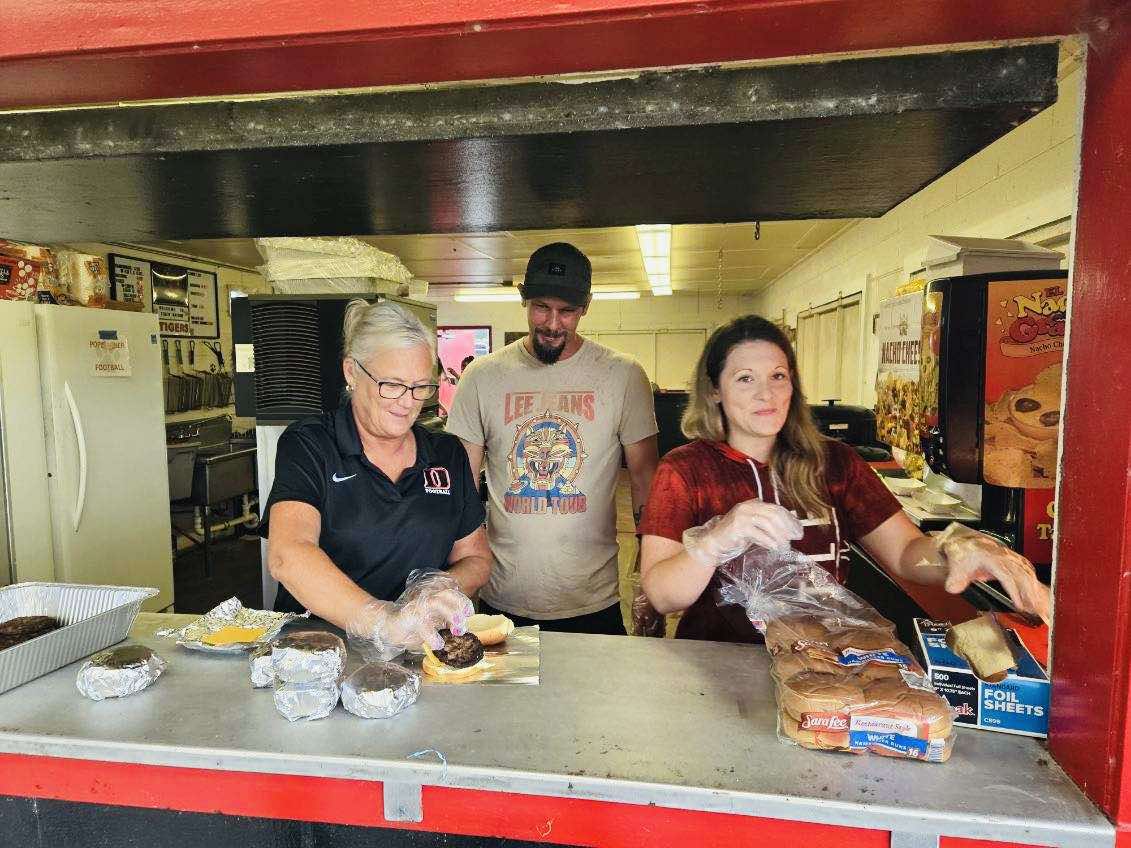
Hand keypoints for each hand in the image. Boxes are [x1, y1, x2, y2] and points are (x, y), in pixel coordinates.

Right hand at [347, 570, 472, 658]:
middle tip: (463, 624)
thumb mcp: (430, 626)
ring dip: (449, 613)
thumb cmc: (410, 627)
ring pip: (435, 602)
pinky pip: (422, 623)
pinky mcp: (408, 616)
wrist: (385, 625)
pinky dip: (432, 634)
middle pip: (446, 594)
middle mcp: (425, 600)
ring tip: (456, 630)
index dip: (462, 602)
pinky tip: (438, 644)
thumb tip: (458, 632)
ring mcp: (417, 607)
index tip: (469, 613)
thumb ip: (443, 627)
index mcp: (432, 601)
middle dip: (458, 606)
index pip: (450, 594)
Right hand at [682, 500, 803, 567]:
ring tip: (785, 546)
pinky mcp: (738, 526)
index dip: (790, 520)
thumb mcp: (755, 528)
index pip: (777, 508)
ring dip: (780, 536)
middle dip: (788, 527)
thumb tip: (790, 529)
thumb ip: (768, 525)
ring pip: (768, 523)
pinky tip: (775, 548)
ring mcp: (742, 515)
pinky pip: (759, 533)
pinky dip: (769, 541)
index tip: (799, 531)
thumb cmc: (736, 537)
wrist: (714, 543)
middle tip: (796, 538)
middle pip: (775, 513)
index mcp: (754, 504)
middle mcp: (748, 506)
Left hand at [936, 524, 1050, 622]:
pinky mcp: (1013, 558)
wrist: (964, 543)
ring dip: (1035, 589)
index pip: (1007, 576)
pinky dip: (1033, 581)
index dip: (1014, 591)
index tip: (1020, 605)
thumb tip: (953, 588)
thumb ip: (955, 580)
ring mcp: (1009, 556)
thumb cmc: (962, 554)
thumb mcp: (956, 567)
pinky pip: (1027, 569)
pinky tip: (1037, 592)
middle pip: (1022, 574)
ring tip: (1041, 605)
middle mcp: (1003, 555)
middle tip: (1039, 609)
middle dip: (1032, 593)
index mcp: (990, 557)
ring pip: (1027, 572)